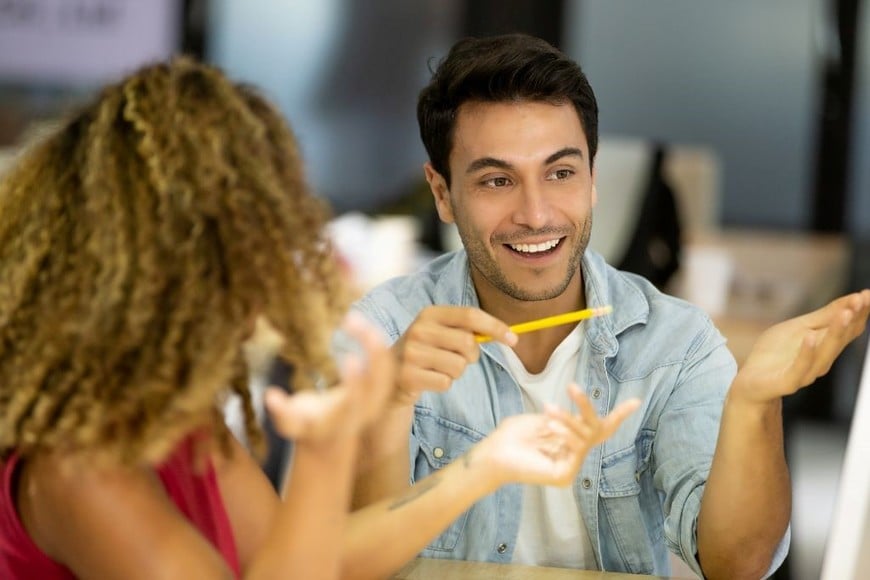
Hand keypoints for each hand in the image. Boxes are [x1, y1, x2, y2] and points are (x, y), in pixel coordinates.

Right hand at [264, 312, 394, 444]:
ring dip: (374, 339)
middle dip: (372, 349)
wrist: (331, 437)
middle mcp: (368, 405)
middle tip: (352, 322)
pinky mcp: (381, 383)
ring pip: (386, 365)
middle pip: (380, 379)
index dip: (356, 380)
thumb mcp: (290, 425)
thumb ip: (281, 412)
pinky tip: (359, 321)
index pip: (357, 399)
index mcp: (346, 415)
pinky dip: (375, 339)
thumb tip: (270, 395)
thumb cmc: (307, 428)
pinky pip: (385, 359)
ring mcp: (378, 395)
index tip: (349, 357)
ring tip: (352, 317)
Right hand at [391, 306, 515, 405]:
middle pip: (468, 343)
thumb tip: (509, 335)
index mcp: (430, 313)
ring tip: (438, 369)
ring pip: (458, 366)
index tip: (514, 339)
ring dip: (455, 372)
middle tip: (457, 358)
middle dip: (471, 356)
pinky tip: (429, 380)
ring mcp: (411, 352)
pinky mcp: (408, 375)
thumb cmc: (426, 353)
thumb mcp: (441, 333)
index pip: (470, 315)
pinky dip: (443, 384)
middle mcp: (418, 329)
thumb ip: (468, 330)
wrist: (389, 376)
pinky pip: (445, 382)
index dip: (495, 326)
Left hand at [476, 384, 639, 486]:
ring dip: (568, 419)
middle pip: (596, 429)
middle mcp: (573, 454)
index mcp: (569, 440)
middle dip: (586, 407)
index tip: (636, 401)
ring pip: (585, 436)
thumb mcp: (543, 418)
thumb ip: (565, 416)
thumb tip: (582, 413)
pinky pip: (577, 449)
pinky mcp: (565, 475)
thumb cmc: (512, 435)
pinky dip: (566, 434)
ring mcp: (570, 466)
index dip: (618, 416)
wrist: (494, 452)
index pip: (598, 429)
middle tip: (573, 388)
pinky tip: (551, 428)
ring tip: (549, 410)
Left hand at [731, 289, 869, 403]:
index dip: (860, 311)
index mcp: (826, 346)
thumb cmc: (776, 354)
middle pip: (841, 338)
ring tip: (845, 313)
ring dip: (836, 332)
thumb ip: (824, 316)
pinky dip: (806, 353)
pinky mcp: (788, 382)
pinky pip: (800, 368)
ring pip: (825, 352)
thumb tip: (854, 298)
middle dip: (853, 318)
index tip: (868, 293)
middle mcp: (822, 359)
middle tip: (862, 299)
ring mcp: (806, 372)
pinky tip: (810, 337)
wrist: (750, 383)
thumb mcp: (799, 328)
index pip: (849, 328)